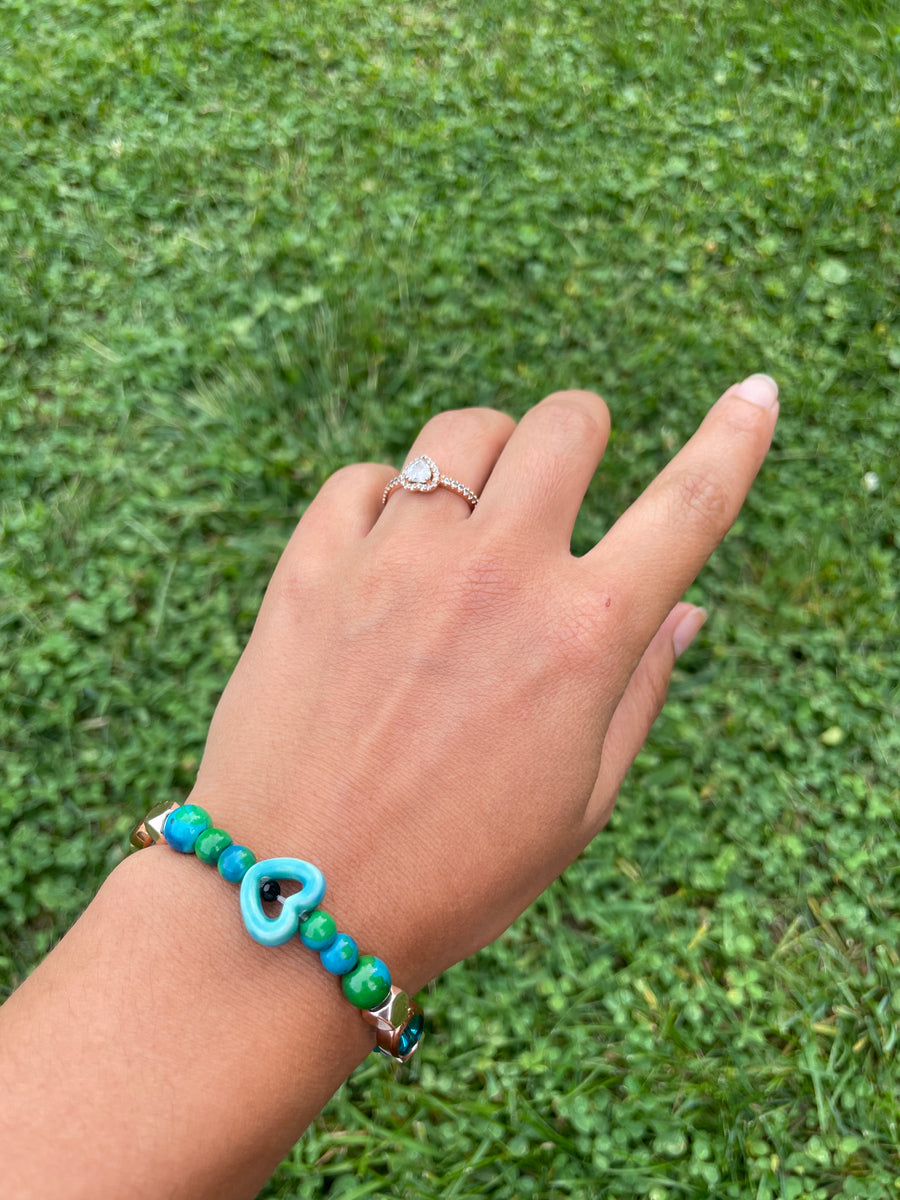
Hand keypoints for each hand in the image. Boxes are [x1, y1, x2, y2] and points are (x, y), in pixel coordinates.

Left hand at [191, 376, 777, 992]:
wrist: (296, 905)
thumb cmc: (457, 870)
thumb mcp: (579, 801)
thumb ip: (639, 688)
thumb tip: (687, 607)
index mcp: (582, 636)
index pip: (690, 505)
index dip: (735, 438)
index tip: (757, 393)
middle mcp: (496, 576)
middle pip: (566, 423)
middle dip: (581, 434)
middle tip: (563, 479)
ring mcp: (397, 563)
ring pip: (461, 433)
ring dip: (486, 457)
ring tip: (470, 518)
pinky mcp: (311, 569)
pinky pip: (361, 480)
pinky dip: (385, 502)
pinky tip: (385, 558)